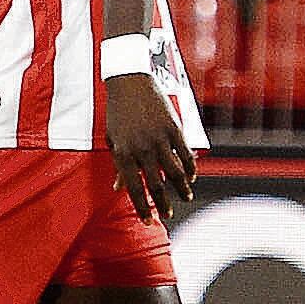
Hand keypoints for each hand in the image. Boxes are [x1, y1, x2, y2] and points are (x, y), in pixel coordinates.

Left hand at [104, 67, 198, 220]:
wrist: (129, 81)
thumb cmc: (118, 112)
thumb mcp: (113, 139)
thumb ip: (118, 165)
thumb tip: (118, 188)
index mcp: (123, 153)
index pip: (134, 188)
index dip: (142, 207)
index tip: (148, 221)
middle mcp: (141, 149)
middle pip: (156, 185)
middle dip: (163, 204)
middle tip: (168, 215)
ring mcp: (159, 139)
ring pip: (175, 172)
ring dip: (182, 188)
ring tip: (185, 197)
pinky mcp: (174, 128)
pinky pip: (185, 154)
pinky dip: (190, 168)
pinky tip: (192, 176)